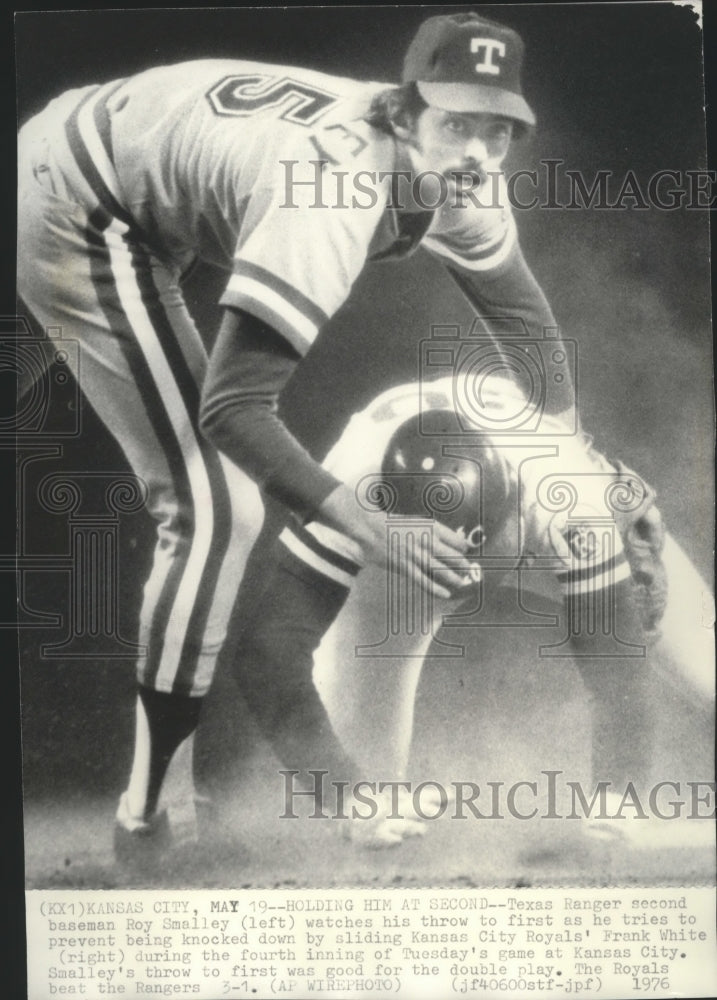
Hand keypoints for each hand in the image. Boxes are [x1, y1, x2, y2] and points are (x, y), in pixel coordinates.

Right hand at [316, 482, 471, 598]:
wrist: (371, 528)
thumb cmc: (395, 525)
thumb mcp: (417, 521)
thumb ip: (433, 532)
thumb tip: (452, 544)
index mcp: (430, 527)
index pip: (456, 540)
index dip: (463, 548)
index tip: (465, 553)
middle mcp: (425, 540)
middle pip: (452, 556)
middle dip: (463, 565)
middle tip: (469, 571)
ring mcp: (414, 554)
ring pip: (440, 569)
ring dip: (453, 578)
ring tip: (461, 583)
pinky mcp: (404, 566)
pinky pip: (422, 579)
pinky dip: (435, 588)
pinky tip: (446, 594)